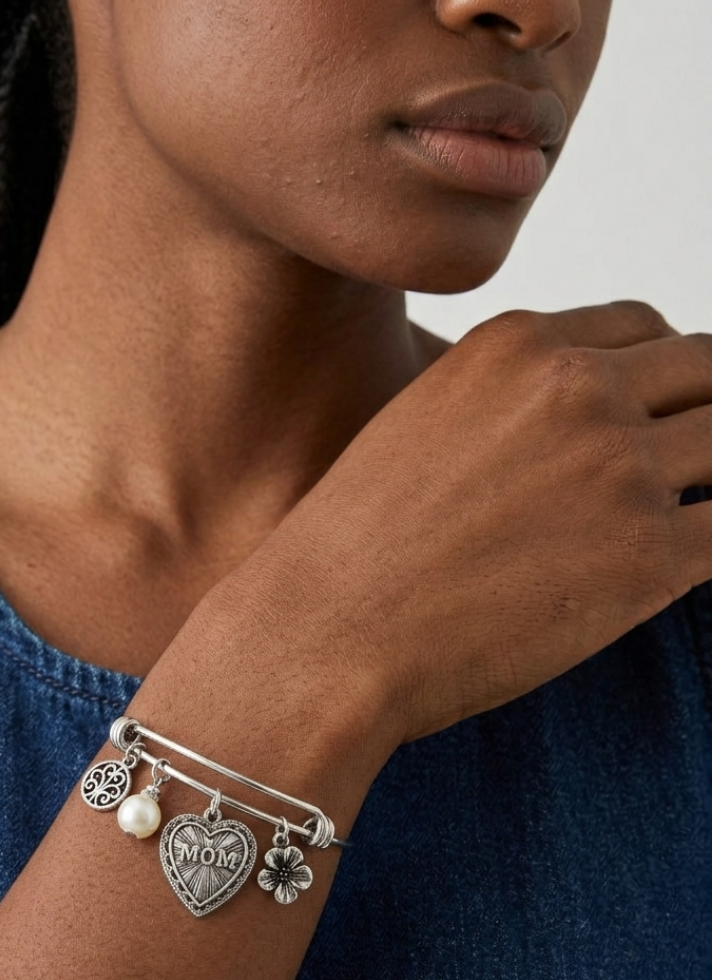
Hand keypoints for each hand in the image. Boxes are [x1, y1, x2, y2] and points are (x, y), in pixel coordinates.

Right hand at [224, 301, 711, 748]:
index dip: (659, 376)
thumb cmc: (354, 545)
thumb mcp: (419, 426)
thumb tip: (567, 432)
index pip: (646, 328)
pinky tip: (678, 564)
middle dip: (702, 414)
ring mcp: (620, 467)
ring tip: (671, 521)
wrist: (328, 628)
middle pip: (707, 371)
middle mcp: (577, 387)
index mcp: (517, 345)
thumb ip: (504, 405)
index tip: (655, 417)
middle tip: (683, 468)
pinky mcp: (650, 555)